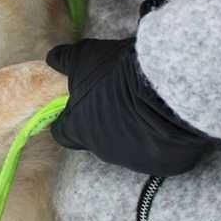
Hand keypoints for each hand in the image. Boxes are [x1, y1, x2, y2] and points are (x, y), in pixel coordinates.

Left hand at [46, 38, 213, 175]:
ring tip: (145, 106)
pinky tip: (165, 119)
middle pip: (95, 138)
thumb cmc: (118, 74)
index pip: (62, 133)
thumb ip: (64, 60)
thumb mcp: (84, 57)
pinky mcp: (160, 164)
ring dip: (130, 129)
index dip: (68, 119)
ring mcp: (132, 159)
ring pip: (126, 145)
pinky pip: (155, 151)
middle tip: (117, 98)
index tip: (76, 106)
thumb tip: (53, 59)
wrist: (167, 91)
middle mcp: (101, 149)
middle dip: (102, 120)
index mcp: (78, 128)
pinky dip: (156, 138)